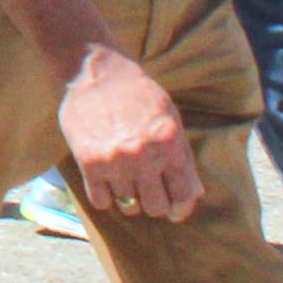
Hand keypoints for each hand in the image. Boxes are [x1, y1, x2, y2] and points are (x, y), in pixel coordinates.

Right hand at [58, 45, 203, 221]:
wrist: (94, 71)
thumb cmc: (137, 93)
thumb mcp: (170, 117)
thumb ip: (182, 156)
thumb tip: (193, 195)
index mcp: (169, 143)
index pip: (184, 195)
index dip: (181, 208)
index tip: (175, 210)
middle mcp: (144, 155)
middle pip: (156, 207)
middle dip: (154, 202)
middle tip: (147, 191)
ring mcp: (115, 160)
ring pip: (128, 206)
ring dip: (129, 199)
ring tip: (125, 182)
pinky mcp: (89, 162)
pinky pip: (101, 201)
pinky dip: (105, 196)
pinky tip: (106, 181)